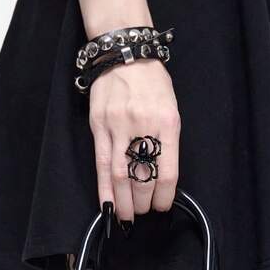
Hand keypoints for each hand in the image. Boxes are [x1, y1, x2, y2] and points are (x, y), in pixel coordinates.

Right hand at [88, 59, 179, 221]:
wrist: (126, 52)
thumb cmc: (152, 82)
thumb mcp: (170, 109)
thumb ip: (166, 142)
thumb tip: (160, 178)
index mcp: (167, 123)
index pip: (166, 171)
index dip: (164, 196)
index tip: (162, 207)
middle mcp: (143, 126)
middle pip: (142, 176)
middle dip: (143, 202)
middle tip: (142, 214)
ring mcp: (118, 126)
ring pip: (120, 174)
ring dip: (123, 201)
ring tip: (126, 217)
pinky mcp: (99, 126)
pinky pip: (101, 163)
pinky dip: (104, 188)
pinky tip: (107, 204)